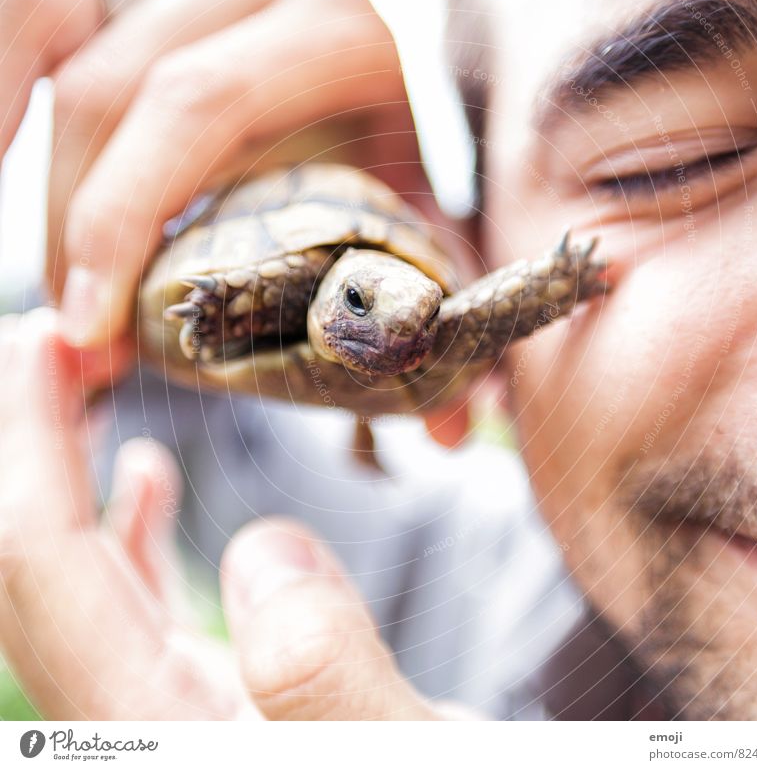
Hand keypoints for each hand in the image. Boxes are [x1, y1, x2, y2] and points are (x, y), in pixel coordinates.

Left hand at [0, 309, 463, 718]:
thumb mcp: (408, 755)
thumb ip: (325, 676)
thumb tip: (259, 550)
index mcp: (157, 733)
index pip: (44, 569)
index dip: (28, 445)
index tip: (43, 342)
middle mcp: (134, 721)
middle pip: (32, 566)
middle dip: (27, 442)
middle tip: (46, 340)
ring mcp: (161, 708)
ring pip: (71, 577)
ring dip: (61, 472)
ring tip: (79, 385)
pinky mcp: (201, 695)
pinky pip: (127, 598)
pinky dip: (122, 524)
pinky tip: (145, 476)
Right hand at [31, 0, 435, 347]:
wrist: (376, 93)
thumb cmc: (395, 170)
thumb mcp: (419, 228)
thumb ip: (430, 309)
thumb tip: (450, 433)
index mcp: (340, 34)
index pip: (199, 107)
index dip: (124, 218)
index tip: (97, 329)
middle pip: (115, 93)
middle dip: (77, 226)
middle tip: (84, 335)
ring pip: (71, 72)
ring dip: (49, 191)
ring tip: (69, 286)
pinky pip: (33, 26)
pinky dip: (7, 101)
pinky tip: (13, 174)